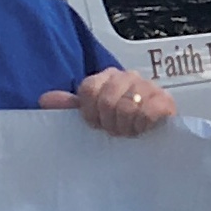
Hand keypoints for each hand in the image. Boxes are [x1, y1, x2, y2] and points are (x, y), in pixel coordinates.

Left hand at [44, 67, 178, 136]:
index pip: (88, 88)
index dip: (89, 112)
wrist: (154, 134)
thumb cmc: (120, 123)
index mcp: (107, 76)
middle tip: (116, 130)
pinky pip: (148, 111)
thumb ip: (69, 107)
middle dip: (109, 123)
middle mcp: (128, 76)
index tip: (96, 125)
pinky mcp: (165, 100)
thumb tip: (45, 100)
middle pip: (106, 100)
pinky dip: (142, 125)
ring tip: (129, 131)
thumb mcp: (92, 115)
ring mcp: (148, 86)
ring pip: (127, 107)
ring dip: (126, 127)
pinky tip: (143, 129)